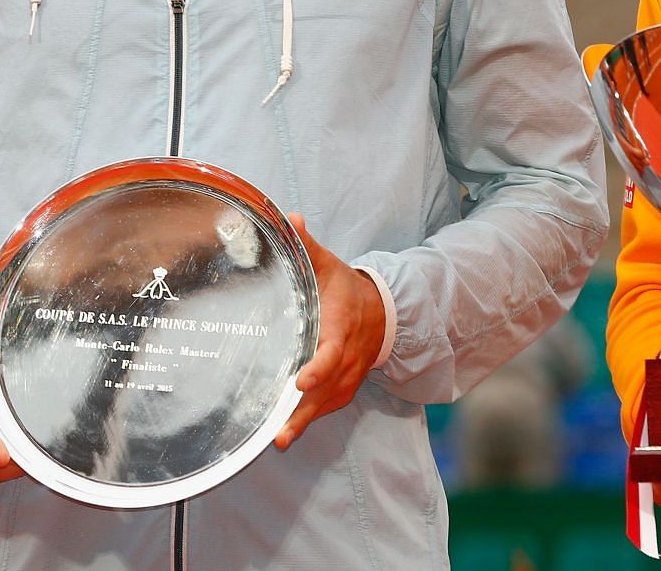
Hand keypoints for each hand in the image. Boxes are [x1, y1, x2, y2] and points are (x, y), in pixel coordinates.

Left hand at [274, 216, 386, 450]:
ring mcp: (346, 376)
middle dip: (304, 409)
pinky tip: (284, 435)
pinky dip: (307, 421)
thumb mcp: (329, 265)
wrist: (382, 315)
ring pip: (325, 402)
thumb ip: (307, 247)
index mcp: (340, 327)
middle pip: (326, 387)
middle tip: (281, 432)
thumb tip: (289, 219)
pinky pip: (325, 407)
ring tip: (278, 440)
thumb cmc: (346, 290)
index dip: (319, 367)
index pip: (331, 351)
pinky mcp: (341, 388)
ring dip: (303, 421)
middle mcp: (345, 357)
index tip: (302, 380)